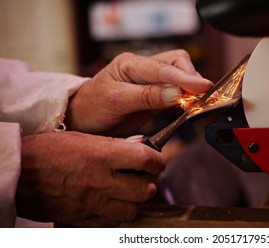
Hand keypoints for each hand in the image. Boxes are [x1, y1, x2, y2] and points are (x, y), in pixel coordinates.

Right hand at [16, 131, 164, 226]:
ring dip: (138, 201)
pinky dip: (119, 213)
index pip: (146, 159)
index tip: (157, 161)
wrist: (20, 173)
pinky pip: (113, 221)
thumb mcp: (84, 138)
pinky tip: (115, 203)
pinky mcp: (83, 218)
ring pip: (133, 210)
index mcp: (102, 155)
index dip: (157, 160)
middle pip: (145, 189)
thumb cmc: (49, 151)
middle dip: (150, 183)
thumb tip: (138, 147)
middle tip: (146, 177)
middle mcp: (101, 181)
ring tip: (133, 191)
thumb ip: (113, 146)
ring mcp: (93, 203)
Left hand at [65, 50, 212, 135]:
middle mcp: (142, 67)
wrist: (82, 120)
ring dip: (191, 85)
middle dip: (192, 76)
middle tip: (202, 96)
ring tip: (200, 100)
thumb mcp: (116, 101)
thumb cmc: (92, 108)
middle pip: (177, 61)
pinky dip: (187, 95)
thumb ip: (146, 96)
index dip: (185, 77)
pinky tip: (191, 103)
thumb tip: (177, 93)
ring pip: (179, 73)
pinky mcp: (155, 94)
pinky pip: (176, 89)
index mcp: (130, 64)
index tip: (203, 87)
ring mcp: (149, 80)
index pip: (163, 67)